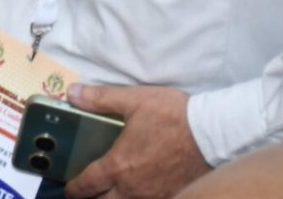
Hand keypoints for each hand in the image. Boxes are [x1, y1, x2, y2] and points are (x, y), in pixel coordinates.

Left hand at [63, 84, 210, 198]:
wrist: (212, 134)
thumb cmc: (172, 116)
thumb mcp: (134, 100)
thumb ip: (100, 98)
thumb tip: (72, 93)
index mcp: (119, 166)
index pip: (87, 185)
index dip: (74, 188)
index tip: (70, 187)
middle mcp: (133, 188)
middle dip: (92, 198)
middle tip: (89, 190)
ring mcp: (154, 196)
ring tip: (113, 190)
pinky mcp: (172, 197)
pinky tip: (141, 190)